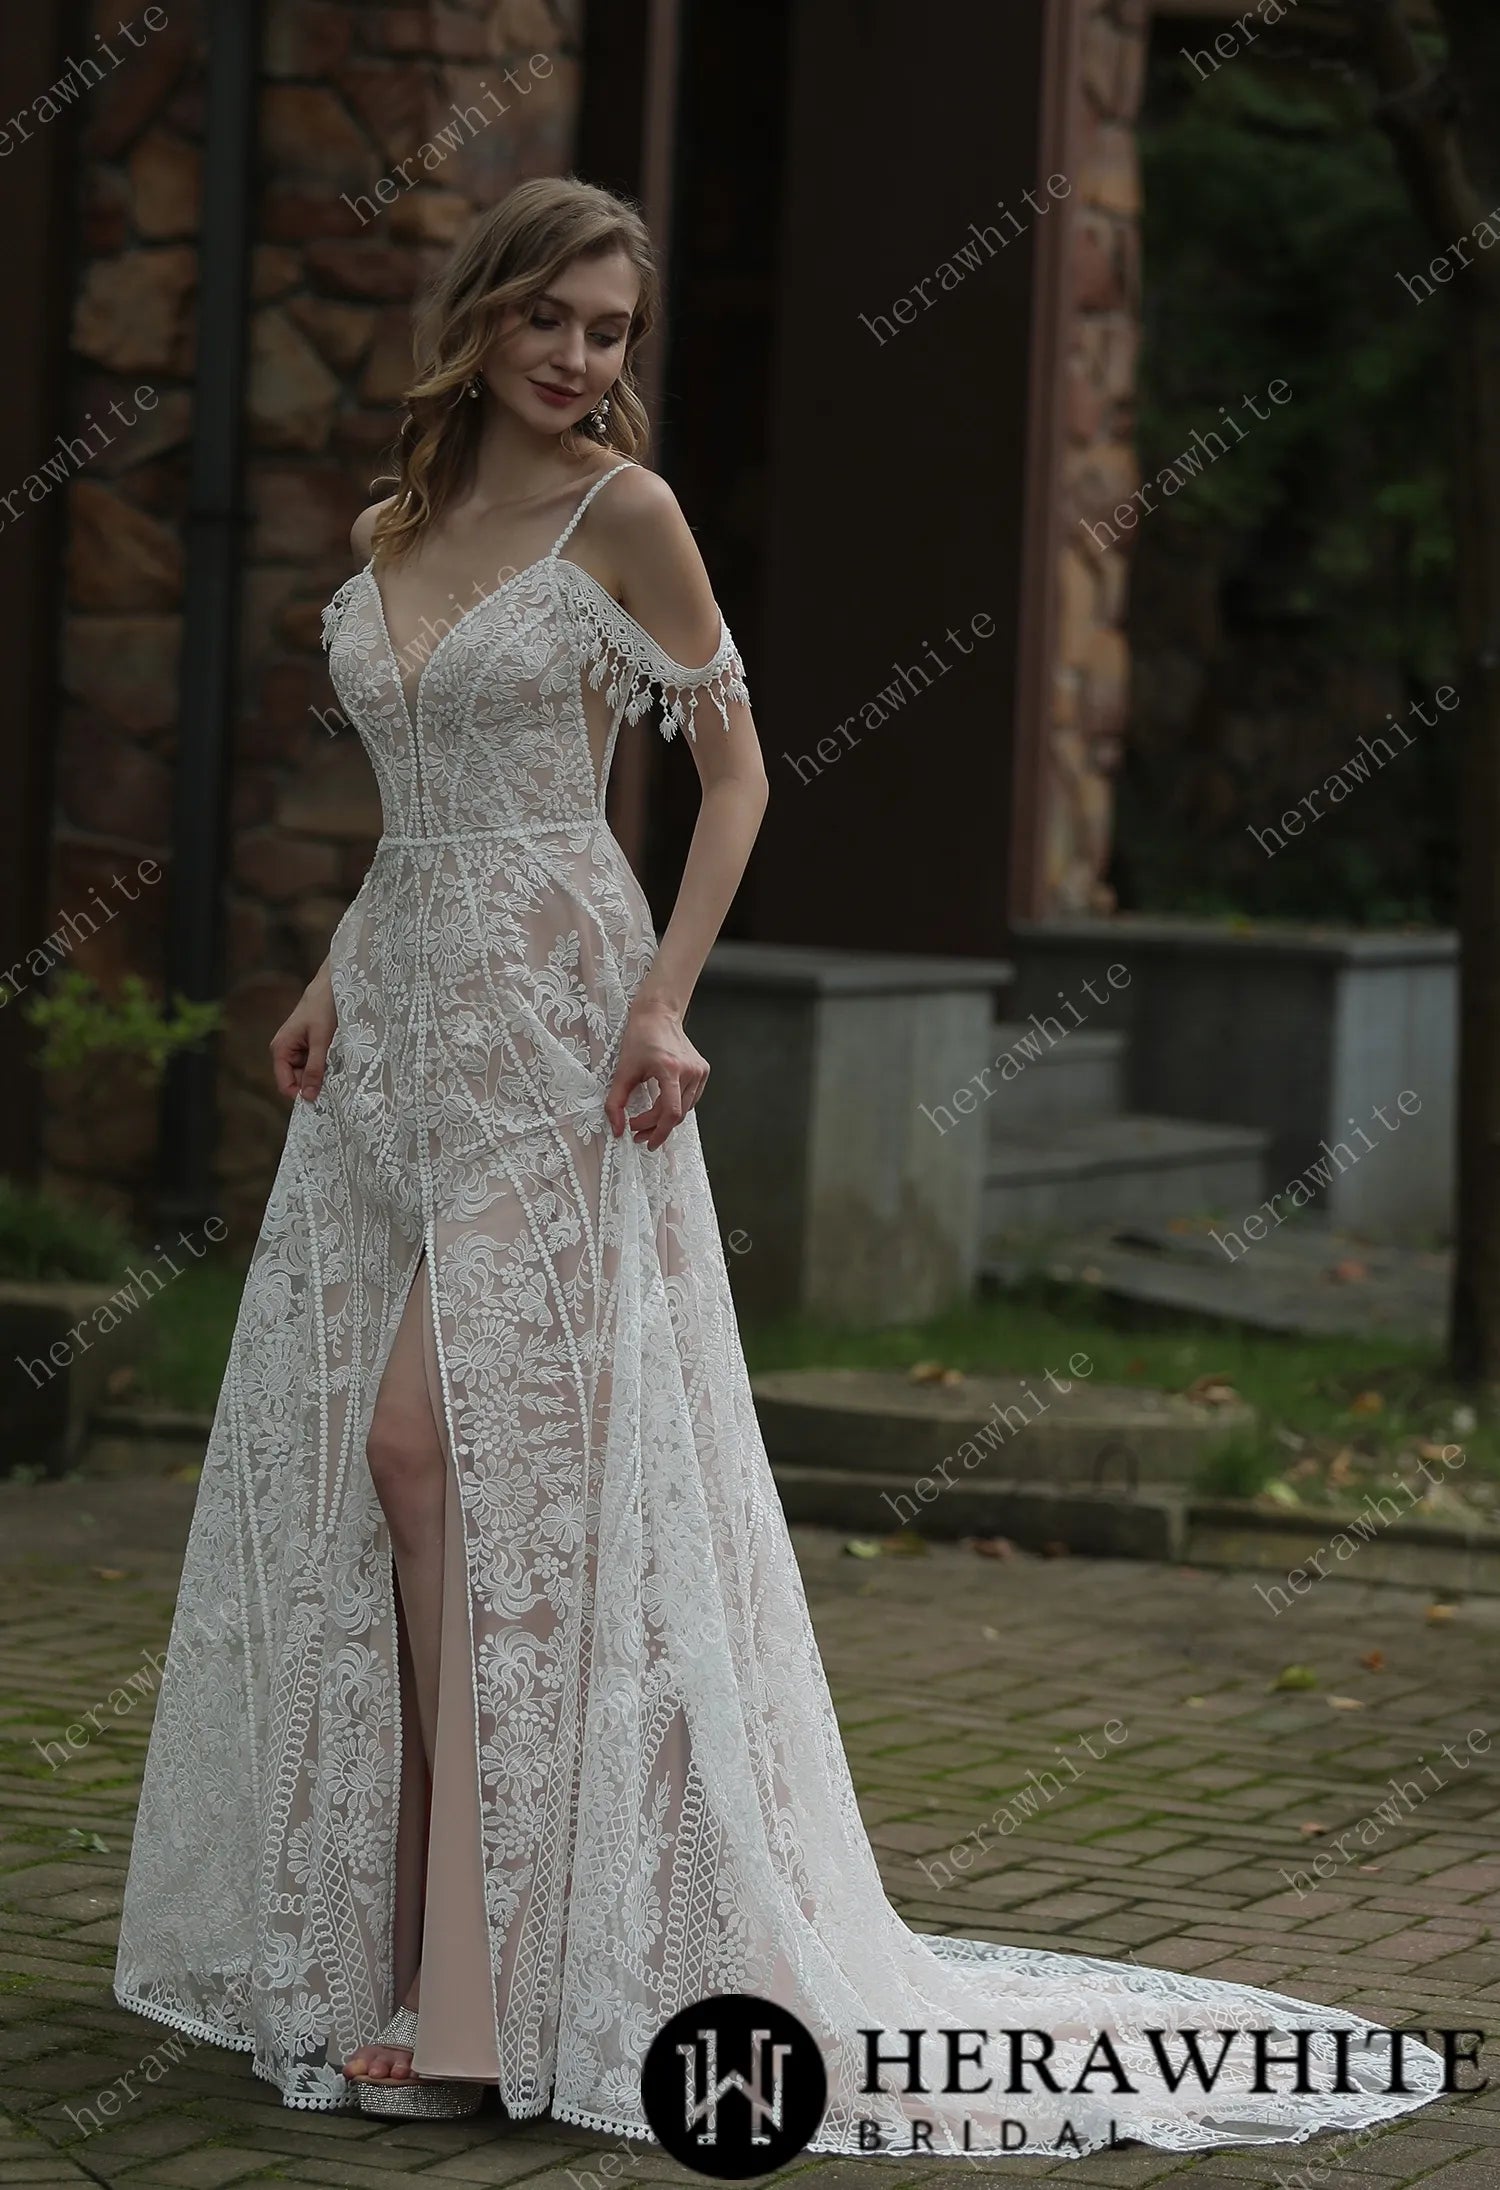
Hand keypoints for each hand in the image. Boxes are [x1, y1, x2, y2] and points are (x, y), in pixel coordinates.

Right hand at [270, 964, 336, 1101]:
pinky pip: (315, 1064)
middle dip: (315, 1084)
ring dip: (322, 1074)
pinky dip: (326, 1065)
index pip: (285, 1085)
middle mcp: (285, 1051)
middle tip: (336, 1082)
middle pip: (298, 1081)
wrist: (333, 985)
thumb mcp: (322, 1041)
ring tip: (338, 1066)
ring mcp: (297, 1049)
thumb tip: (309, 1096)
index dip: (302, 1094)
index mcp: (281, 1049)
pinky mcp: (309, 1046)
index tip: (323, 1100)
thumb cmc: (323, 1008)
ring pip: (308, 1074)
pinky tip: (337, 1060)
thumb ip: (315, 1069)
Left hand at [603, 996, 707, 1150]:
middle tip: (639, 1134)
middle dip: (656, 1128)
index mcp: (670, 1069)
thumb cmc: (641, 1037)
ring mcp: (699, 1071)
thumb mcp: (623, 1070)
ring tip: (648, 1124)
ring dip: (665, 1120)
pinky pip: (691, 1099)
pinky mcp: (702, 1071)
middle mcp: (690, 1071)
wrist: (658, 1014)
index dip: (656, 1131)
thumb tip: (618, 1128)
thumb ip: (616, 1102)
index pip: (670, 1112)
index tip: (641, 1138)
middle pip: (677, 1114)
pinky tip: (661, 1109)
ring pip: (685, 1109)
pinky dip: (676, 1108)